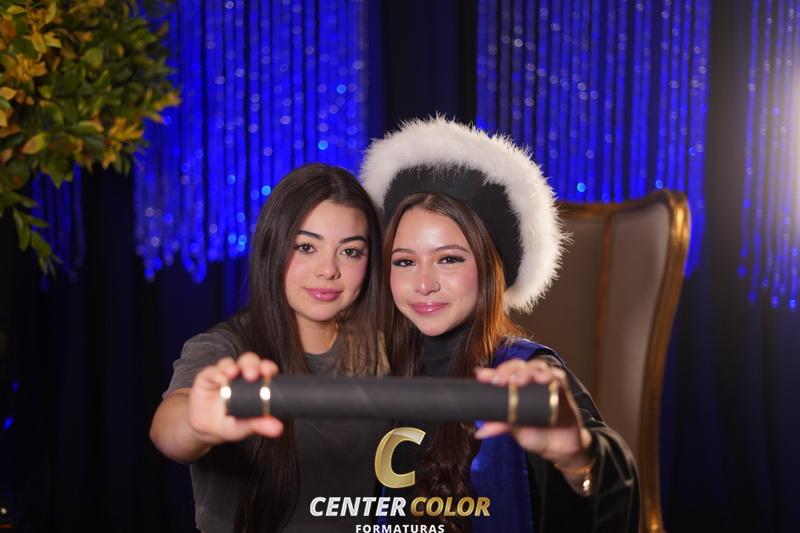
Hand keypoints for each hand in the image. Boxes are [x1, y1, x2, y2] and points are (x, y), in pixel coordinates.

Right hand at [188, 352, 284, 444]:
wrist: (206, 430)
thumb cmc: (231, 424)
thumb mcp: (245, 426)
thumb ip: (260, 424)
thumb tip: (277, 428)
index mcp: (255, 383)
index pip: (265, 369)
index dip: (268, 368)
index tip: (269, 373)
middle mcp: (240, 375)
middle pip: (249, 361)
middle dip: (252, 365)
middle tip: (252, 375)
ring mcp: (224, 375)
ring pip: (229, 363)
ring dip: (232, 367)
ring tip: (232, 374)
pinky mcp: (207, 377)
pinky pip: (212, 371)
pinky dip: (216, 374)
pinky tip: (219, 380)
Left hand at [473, 358, 592, 468]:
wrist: (560, 449)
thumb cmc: (537, 435)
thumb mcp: (516, 432)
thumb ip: (501, 427)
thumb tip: (480, 431)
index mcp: (515, 391)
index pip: (502, 375)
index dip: (491, 373)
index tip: (481, 376)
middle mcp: (530, 384)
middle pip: (518, 366)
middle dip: (507, 370)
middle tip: (500, 380)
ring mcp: (546, 384)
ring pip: (536, 366)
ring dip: (526, 371)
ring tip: (518, 380)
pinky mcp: (562, 389)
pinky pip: (557, 377)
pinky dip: (549, 375)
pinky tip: (542, 379)